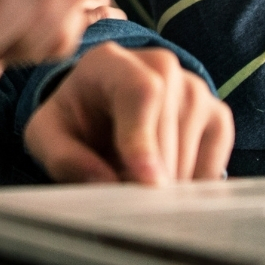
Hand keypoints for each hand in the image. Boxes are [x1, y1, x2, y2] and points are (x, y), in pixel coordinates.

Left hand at [23, 42, 233, 183]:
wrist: (102, 109)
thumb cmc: (75, 121)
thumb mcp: (48, 135)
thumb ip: (64, 156)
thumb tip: (104, 182)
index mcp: (111, 62)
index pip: (140, 92)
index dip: (144, 138)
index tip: (146, 182)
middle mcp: (160, 64)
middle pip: (172, 120)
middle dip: (155, 172)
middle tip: (134, 202)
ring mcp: (193, 87)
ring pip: (194, 143)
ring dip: (170, 179)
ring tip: (140, 186)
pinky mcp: (216, 113)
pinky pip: (215, 157)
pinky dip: (195, 182)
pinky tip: (168, 184)